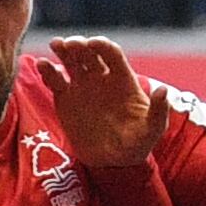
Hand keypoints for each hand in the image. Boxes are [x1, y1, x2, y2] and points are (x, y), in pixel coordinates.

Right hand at [41, 36, 160, 166]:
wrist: (113, 161)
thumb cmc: (138, 142)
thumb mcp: (152, 130)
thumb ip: (158, 111)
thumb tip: (163, 90)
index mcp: (122, 78)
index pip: (112, 54)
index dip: (103, 46)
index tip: (94, 43)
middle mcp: (100, 77)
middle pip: (88, 52)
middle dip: (80, 45)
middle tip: (70, 44)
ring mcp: (81, 86)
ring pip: (70, 61)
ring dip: (63, 50)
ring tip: (56, 44)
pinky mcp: (65, 98)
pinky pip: (55, 80)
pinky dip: (47, 71)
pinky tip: (42, 65)